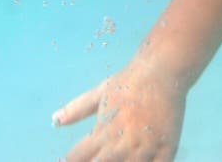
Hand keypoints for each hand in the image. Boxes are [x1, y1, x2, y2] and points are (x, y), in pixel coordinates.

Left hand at [53, 59, 186, 161]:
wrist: (163, 68)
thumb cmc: (130, 80)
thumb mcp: (101, 91)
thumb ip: (77, 108)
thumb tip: (54, 120)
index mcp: (103, 129)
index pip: (76, 157)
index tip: (67, 161)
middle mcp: (122, 141)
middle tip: (95, 159)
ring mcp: (145, 146)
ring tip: (118, 161)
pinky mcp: (167, 147)